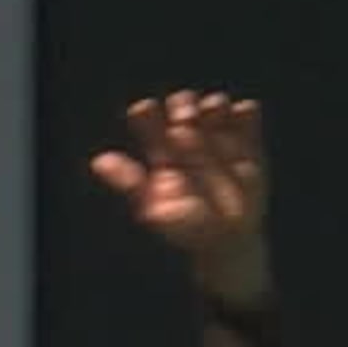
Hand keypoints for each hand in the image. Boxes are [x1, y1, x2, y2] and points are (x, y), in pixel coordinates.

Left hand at [90, 90, 272, 306]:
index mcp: (161, 150)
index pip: (149, 122)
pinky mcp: (248, 147)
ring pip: (214, 110)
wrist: (227, 241)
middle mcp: (189, 137)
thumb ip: (130, 182)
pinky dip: (247, 114)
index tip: (144, 109)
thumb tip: (99, 161)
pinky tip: (245, 109)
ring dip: (213, 105)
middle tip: (184, 116)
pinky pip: (248, 123)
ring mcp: (219, 139)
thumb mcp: (156, 207)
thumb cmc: (186, 225)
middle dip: (182, 106)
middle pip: (182, 109)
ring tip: (214, 107)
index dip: (146, 114)